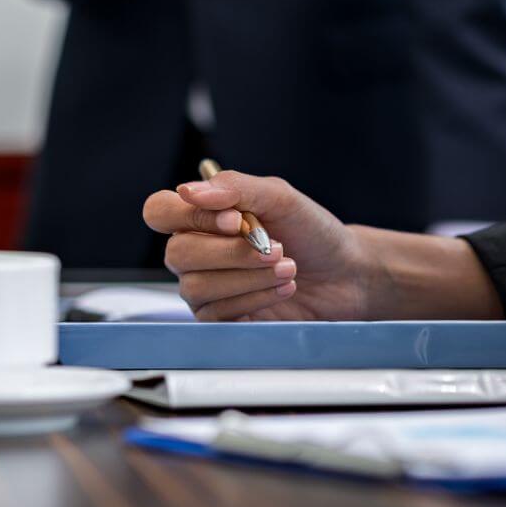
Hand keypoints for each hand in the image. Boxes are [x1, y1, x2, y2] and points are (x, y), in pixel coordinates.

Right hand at [142, 171, 376, 320]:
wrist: (345, 274)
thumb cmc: (311, 232)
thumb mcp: (279, 197)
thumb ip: (235, 187)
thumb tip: (188, 191)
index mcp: (200, 217)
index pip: (160, 212)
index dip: (188, 216)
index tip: (233, 219)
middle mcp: (195, 252)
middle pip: (177, 253)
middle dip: (230, 253)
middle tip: (274, 247)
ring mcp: (204, 287)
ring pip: (195, 286)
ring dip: (248, 277)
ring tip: (288, 268)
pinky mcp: (220, 318)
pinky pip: (215, 313)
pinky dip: (253, 298)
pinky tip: (282, 289)